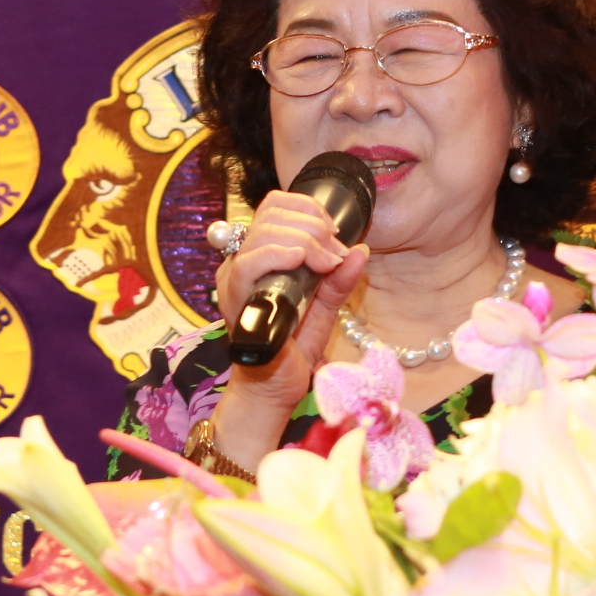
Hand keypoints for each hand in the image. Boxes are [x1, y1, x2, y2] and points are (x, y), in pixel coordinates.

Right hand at [209, 189, 368, 467]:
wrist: (272, 390)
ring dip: (304, 239)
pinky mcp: (235, 301)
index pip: (275, 206)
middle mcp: (241, 262)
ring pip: (263, 233)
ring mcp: (234, 280)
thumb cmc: (292, 349)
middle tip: (335, 251)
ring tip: (326, 262)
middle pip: (270, 214)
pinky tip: (302, 261)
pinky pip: (248, 264)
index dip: (308, 208)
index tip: (334, 232)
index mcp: (260, 256)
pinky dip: (278, 254)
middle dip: (312, 224)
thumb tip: (361, 250)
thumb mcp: (324, 308)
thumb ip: (338, 280)